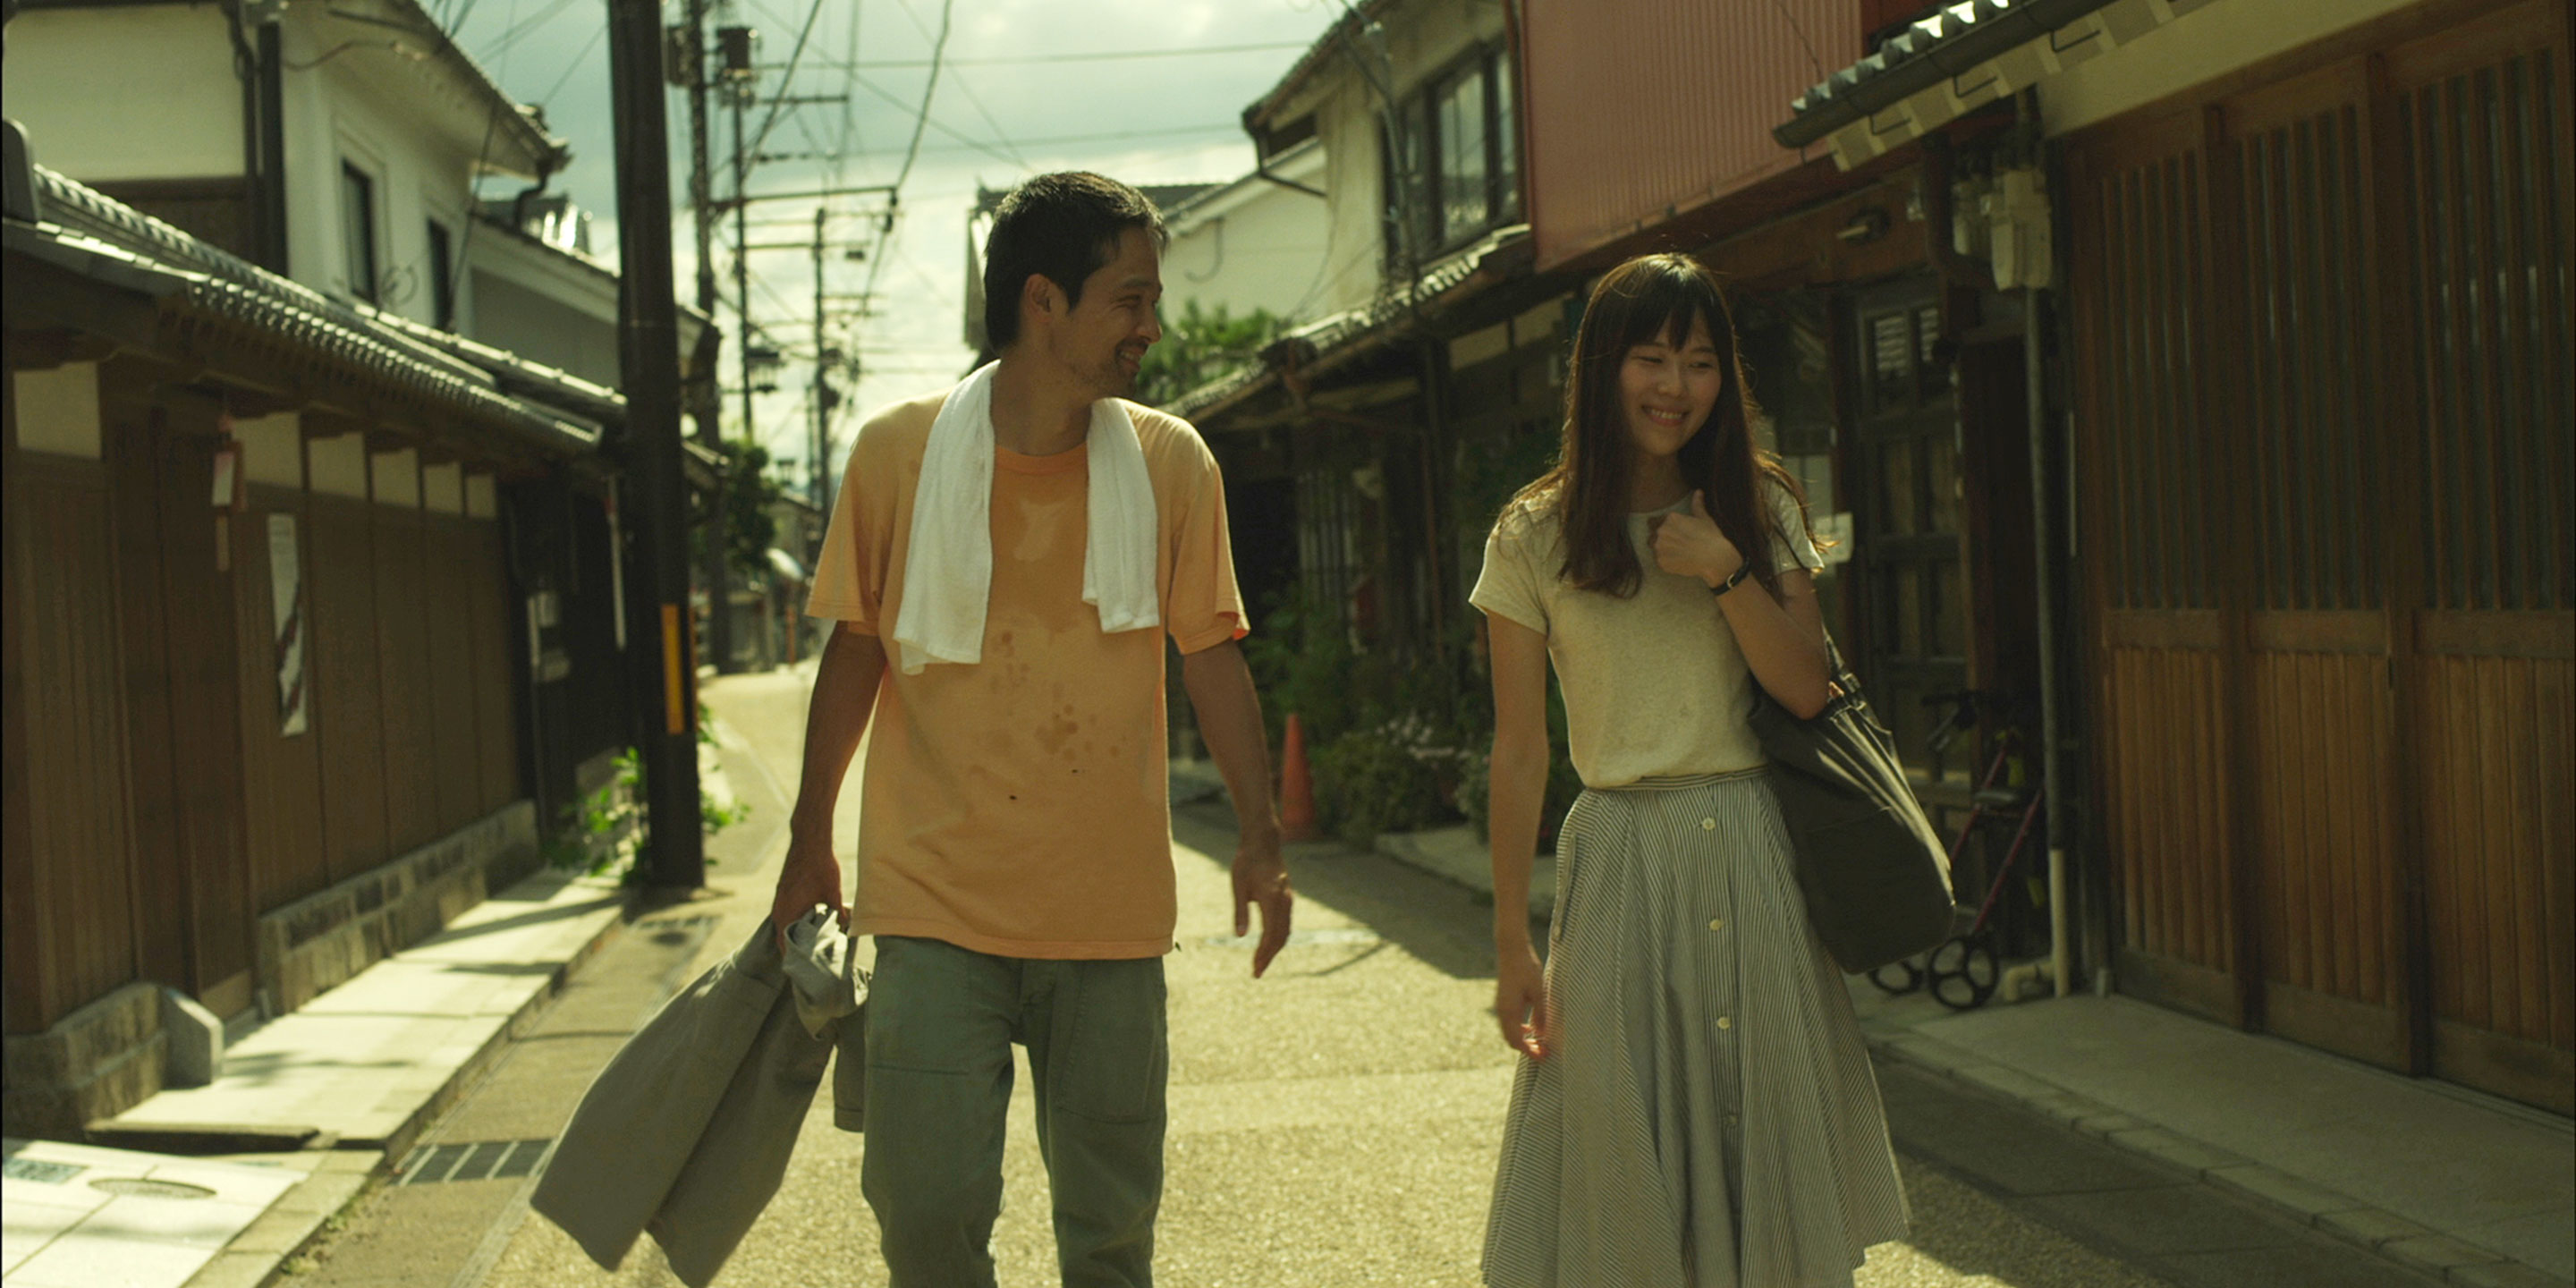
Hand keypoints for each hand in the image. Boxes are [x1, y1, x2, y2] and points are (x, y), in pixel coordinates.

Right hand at [770, 831, 846, 951]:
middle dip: (795, 949)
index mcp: (787, 912)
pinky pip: (786, 913)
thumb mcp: (833, 893)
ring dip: (795, 934)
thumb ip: (838, 914)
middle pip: (784, 937)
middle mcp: (779, 908)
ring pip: (784, 924)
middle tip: (810, 961)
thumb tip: (845, 928)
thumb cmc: (820, 866)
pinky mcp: (783, 892)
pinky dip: (794, 921)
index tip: (801, 971)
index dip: (793, 958)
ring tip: (811, 945)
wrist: (809, 840)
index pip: (784, 945)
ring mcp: (779, 900)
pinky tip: (810, 923)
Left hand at [1231, 828, 1292, 977]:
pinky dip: (1279, 938)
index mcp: (1272, 899)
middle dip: (1269, 956)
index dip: (1263, 954)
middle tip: (1257, 972)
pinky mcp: (1287, 898)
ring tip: (1261, 962)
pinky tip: (1268, 945)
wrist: (1263, 843)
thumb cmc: (1247, 862)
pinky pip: (1286, 924)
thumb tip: (1241, 936)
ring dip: (1274, 949)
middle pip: (1281, 937)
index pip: (1270, 935)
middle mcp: (1284, 901)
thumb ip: (1241, 911)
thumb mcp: (1238, 886)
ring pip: (1286, 932)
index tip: (1255, 969)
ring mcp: (1288, 900)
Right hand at [1494, 938, 1549, 1058]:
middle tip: (1543, 1053)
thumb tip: (1542, 1034)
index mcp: (1509, 1011)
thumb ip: (1541, 1014)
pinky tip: (1530, 1029)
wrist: (1512, 950)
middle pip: (1511, 1040)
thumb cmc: (1526, 969)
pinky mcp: (1503, 1001)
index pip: (1517, 1041)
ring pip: (1508, 1033)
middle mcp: (1502, 1011)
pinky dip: (1518, 1031)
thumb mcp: (1539, 992)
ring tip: (1539, 1043)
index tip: (1544, 1056)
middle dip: (1526, 1049)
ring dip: (1522, 1041)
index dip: (1530, 1052)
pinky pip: (1508, 1023)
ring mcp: (1501, 1007)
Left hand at [1648, 491, 1742, 586]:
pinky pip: (1659, 561)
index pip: (1653, 522)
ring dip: (1662, 551)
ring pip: (1654, 549)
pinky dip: (1666, 562)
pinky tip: (1679, 562)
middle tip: (1677, 546)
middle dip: (1662, 540)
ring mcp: (1659, 547)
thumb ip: (1697, 504)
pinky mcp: (1660, 562)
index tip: (1671, 535)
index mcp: (1670, 518)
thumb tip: (1698, 491)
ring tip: (1678, 554)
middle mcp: (1661, 531)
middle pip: (1652, 536)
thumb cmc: (1711, 537)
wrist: (1715, 558)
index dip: (1661, 528)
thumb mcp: (1704, 518)